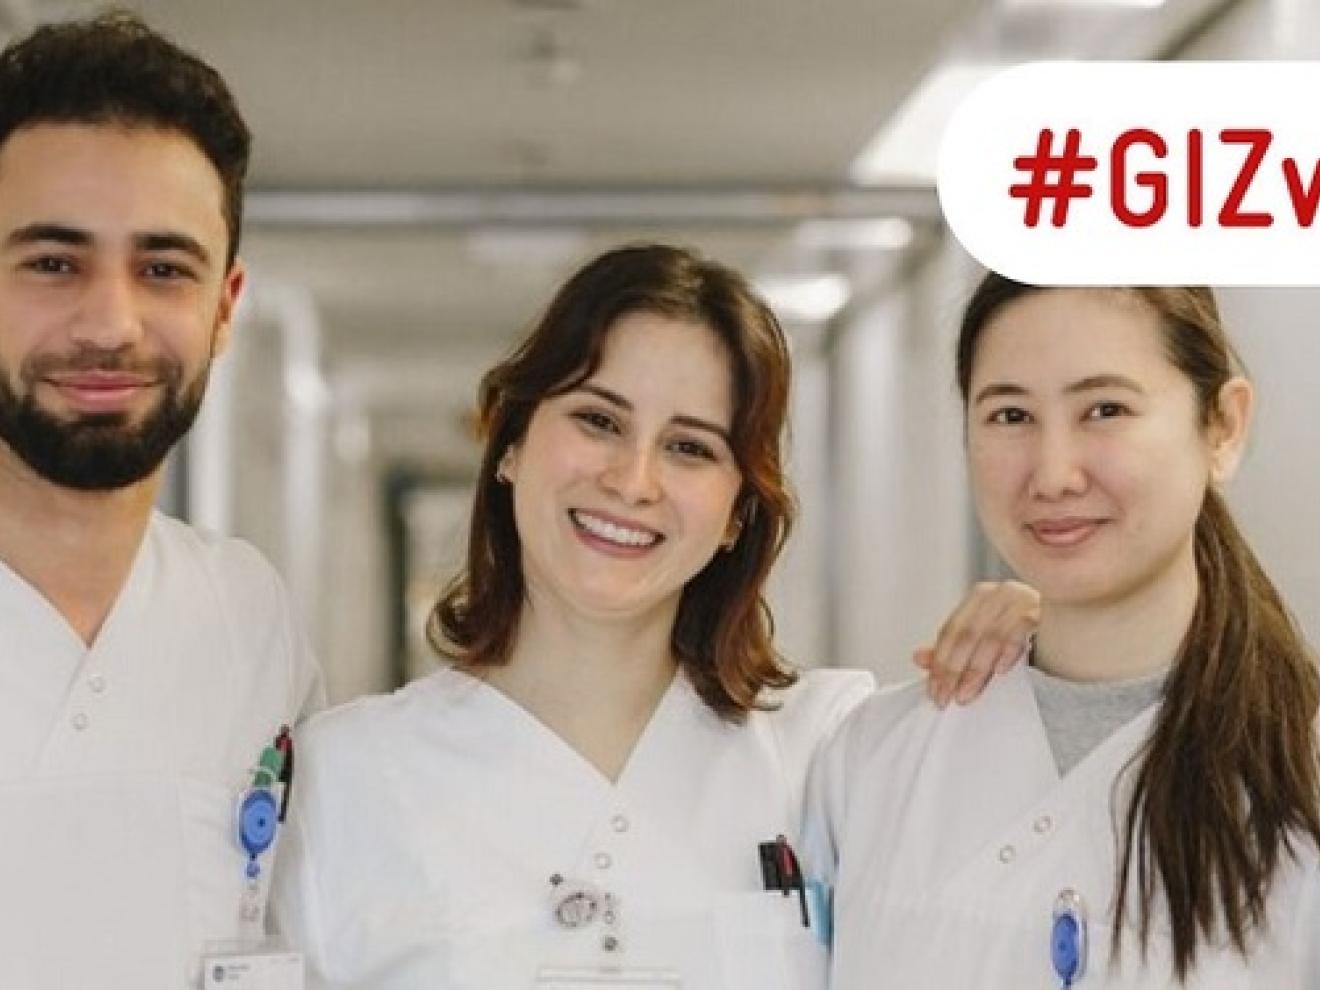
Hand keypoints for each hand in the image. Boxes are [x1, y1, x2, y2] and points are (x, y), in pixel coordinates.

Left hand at [914, 580, 1038, 708]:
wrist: (1075, 628)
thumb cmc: (1025, 637)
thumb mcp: (985, 643)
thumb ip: (953, 649)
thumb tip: (918, 658)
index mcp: (980, 598)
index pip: (951, 631)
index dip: (939, 663)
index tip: (934, 691)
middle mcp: (999, 593)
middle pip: (966, 634)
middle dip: (953, 670)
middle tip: (946, 698)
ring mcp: (1023, 598)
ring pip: (989, 636)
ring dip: (975, 669)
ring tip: (966, 694)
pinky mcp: (1044, 609)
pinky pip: (1019, 630)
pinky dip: (1007, 651)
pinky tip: (1000, 671)